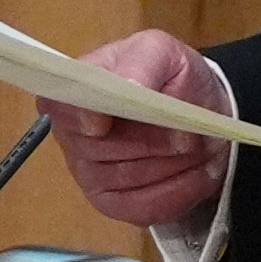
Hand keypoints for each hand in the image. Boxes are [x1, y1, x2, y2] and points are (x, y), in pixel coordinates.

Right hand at [40, 29, 232, 229]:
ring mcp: (89, 172)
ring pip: (129, 179)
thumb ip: (143, 64)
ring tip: (201, 148)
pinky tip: (201, 174)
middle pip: (101, 150)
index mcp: (79, 89)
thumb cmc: (174, 78)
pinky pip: (142, 208)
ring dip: (174, 165)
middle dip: (155, 142)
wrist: (202, 111)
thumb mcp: (165, 53)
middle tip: (192, 133)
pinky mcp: (113, 203)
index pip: (58, 105)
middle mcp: (75, 133)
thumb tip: (128, 87)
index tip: (103, 125)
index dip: (79, 117)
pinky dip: (180, 191)